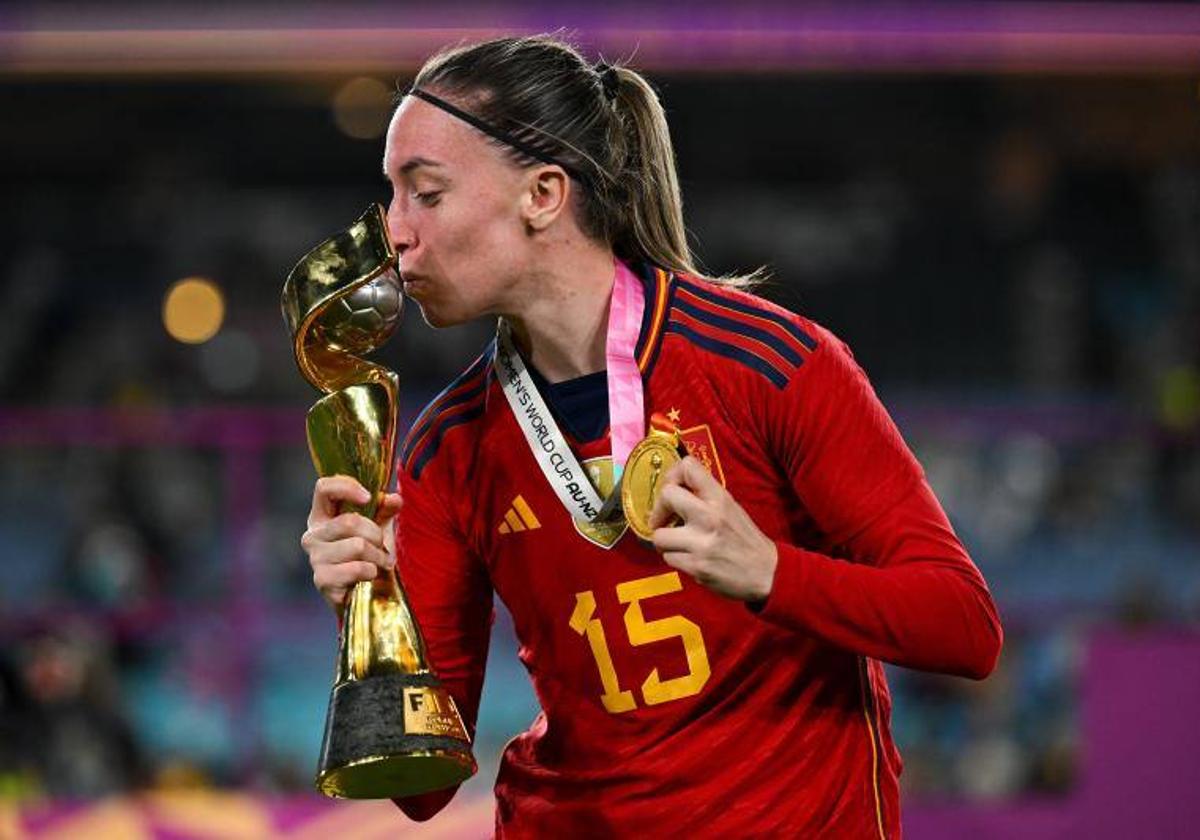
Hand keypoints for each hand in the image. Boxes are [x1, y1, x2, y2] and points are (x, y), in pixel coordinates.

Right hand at [301, 475, 402, 614]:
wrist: (363, 592)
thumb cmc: (367, 554)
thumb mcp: (377, 527)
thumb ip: (385, 510)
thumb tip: (394, 498)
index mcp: (322, 516)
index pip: (324, 488)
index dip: (347, 487)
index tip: (369, 497)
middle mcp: (313, 535)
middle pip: (349, 522)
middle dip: (375, 534)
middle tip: (382, 546)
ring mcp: (315, 559)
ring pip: (357, 546)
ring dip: (377, 556)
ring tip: (379, 562)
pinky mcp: (323, 581)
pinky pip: (357, 569)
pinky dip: (371, 572)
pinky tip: (368, 576)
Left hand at [646, 456, 777, 602]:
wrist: (767, 572)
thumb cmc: (745, 540)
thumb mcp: (730, 508)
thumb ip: (704, 496)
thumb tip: (673, 487)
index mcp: (720, 498)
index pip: (689, 466)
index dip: (672, 475)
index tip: (670, 489)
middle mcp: (710, 516)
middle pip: (667, 495)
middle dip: (658, 510)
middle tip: (664, 521)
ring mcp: (702, 542)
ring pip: (659, 535)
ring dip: (666, 542)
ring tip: (680, 544)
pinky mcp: (697, 566)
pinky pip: (668, 558)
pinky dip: (675, 559)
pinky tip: (690, 558)